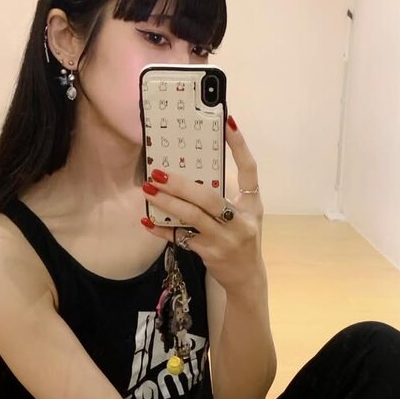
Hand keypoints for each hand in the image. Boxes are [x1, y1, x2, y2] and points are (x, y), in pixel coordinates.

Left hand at [140, 115, 264, 295]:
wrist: (246, 276)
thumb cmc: (241, 238)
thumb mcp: (245, 214)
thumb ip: (226, 193)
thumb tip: (192, 170)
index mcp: (252, 204)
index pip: (250, 169)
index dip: (239, 145)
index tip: (226, 122)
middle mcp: (241, 221)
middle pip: (210, 198)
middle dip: (182, 184)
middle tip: (158, 172)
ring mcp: (225, 239)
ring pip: (192, 218)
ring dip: (168, 203)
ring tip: (149, 189)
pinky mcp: (209, 253)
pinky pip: (181, 238)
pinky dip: (162, 230)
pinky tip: (147, 220)